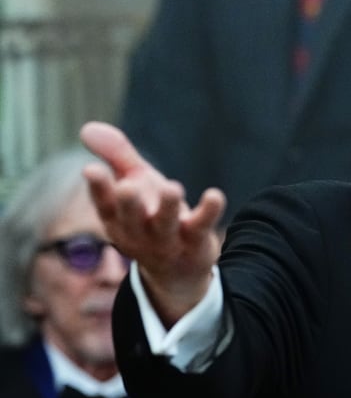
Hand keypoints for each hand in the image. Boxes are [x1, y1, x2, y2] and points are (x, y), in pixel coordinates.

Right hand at [80, 121, 225, 325]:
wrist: (178, 269)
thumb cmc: (150, 217)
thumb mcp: (135, 182)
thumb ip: (116, 156)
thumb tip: (87, 127)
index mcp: (118, 219)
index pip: (105, 205)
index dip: (98, 189)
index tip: (90, 170)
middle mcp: (139, 233)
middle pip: (131, 220)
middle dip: (129, 205)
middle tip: (127, 188)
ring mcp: (167, 241)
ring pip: (165, 226)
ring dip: (168, 208)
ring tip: (173, 188)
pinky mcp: (195, 242)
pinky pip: (201, 227)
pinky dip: (208, 213)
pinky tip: (215, 195)